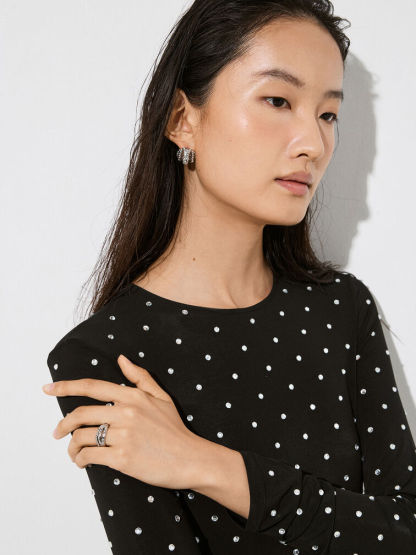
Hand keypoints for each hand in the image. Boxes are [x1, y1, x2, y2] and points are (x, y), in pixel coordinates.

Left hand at [42, 354, 202, 489]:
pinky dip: (80, 460)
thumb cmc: (175, 429)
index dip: (66, 386)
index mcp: (133, 396)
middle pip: (80, 414)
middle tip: (57, 432)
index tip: (48, 388)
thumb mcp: (161, 397)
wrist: (191, 459)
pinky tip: (82, 462)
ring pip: (82, 437)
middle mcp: (126, 412)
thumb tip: (121, 359)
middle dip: (63, 424)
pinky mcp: (122, 458)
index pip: (92, 387)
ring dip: (72, 447)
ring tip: (74, 452)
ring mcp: (124, 435)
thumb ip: (140, 377)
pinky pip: (90, 456)